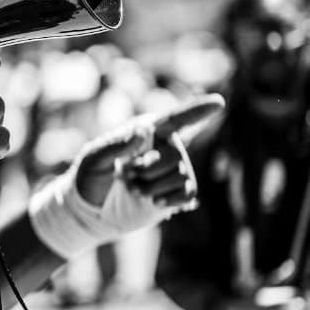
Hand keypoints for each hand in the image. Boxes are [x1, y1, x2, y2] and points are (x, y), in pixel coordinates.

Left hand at [29, 94, 224, 258]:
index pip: (176, 119)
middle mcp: (165, 147)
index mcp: (146, 131)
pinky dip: (169, 198)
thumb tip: (143, 130)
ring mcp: (173, 170)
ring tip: (132, 188)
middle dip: (147, 170)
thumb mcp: (92, 158)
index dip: (198, 110)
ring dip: (152, 186)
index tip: (219, 102)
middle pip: (176, 156)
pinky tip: (152, 200)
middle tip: (126, 174)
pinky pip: (187, 193)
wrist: (91, 207)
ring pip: (181, 176)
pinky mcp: (175, 192)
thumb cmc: (90, 175)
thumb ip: (115, 145)